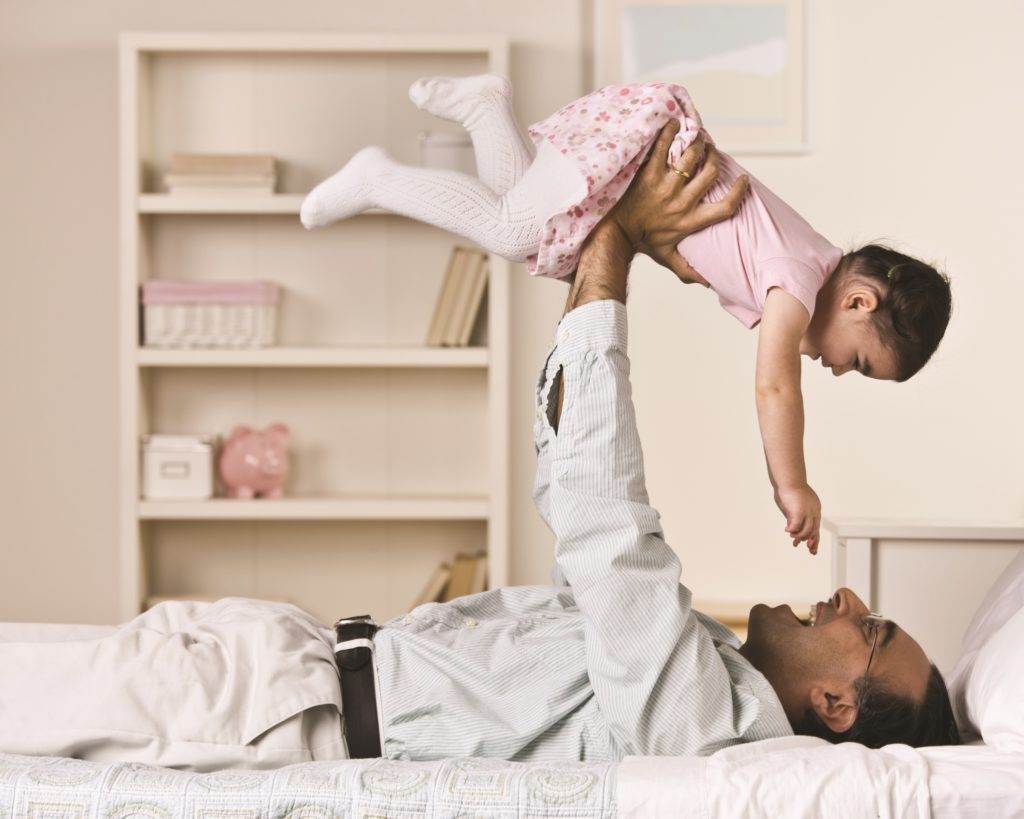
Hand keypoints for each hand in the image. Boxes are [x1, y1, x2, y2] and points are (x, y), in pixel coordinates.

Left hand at [605, 120, 749, 284]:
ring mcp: (665, 187)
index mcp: (690, 221)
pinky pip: (662, 147)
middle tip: (711, 151)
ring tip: (695, 139)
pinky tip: (674, 123)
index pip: (725, 208)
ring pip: (691, 157)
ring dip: (697, 143)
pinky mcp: (648, 174)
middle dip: (714, 157)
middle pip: (710, 173)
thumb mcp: (667, 257)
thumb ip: (688, 270)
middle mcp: (681, 203)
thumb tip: (708, 284)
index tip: (743, 180)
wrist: (614, 232)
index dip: (738, 192)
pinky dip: (669, 131)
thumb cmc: (641, 242)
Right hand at [774, 484, 820, 553]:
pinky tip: (786, 530)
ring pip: (806, 530)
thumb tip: (792, 528)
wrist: (788, 478)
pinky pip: (796, 526)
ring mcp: (808, 511)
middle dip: (811, 542)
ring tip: (791, 536)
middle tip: (810, 551)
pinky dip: (792, 530)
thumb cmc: (788, 488)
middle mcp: (815, 510)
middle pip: (815, 530)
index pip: (817, 526)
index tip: (811, 547)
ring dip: (798, 536)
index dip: (814, 538)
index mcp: (815, 507)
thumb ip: (794, 516)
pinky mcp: (800, 511)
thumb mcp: (793, 505)